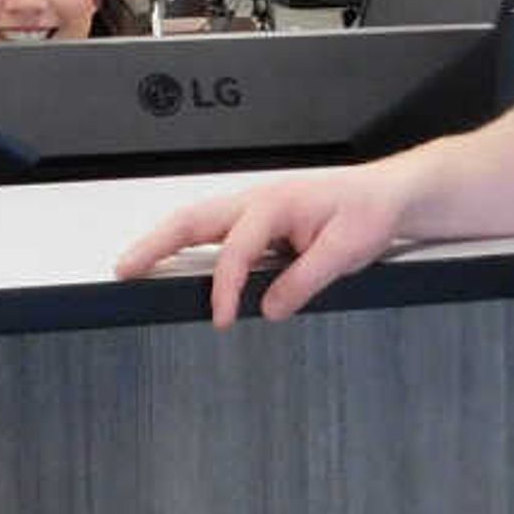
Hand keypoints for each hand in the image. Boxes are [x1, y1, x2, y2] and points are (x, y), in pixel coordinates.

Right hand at [112, 160, 418, 325]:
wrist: (389, 194)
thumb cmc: (369, 212)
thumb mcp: (346, 250)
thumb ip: (305, 279)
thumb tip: (269, 307)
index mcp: (276, 203)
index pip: (236, 250)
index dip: (225, 288)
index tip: (220, 319)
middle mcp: (257, 199)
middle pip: (192, 219)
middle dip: (154, 243)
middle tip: (125, 269)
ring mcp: (254, 205)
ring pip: (195, 220)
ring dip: (163, 240)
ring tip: (134, 263)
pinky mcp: (258, 217)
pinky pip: (212, 228)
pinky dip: (185, 241)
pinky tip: (174, 259)